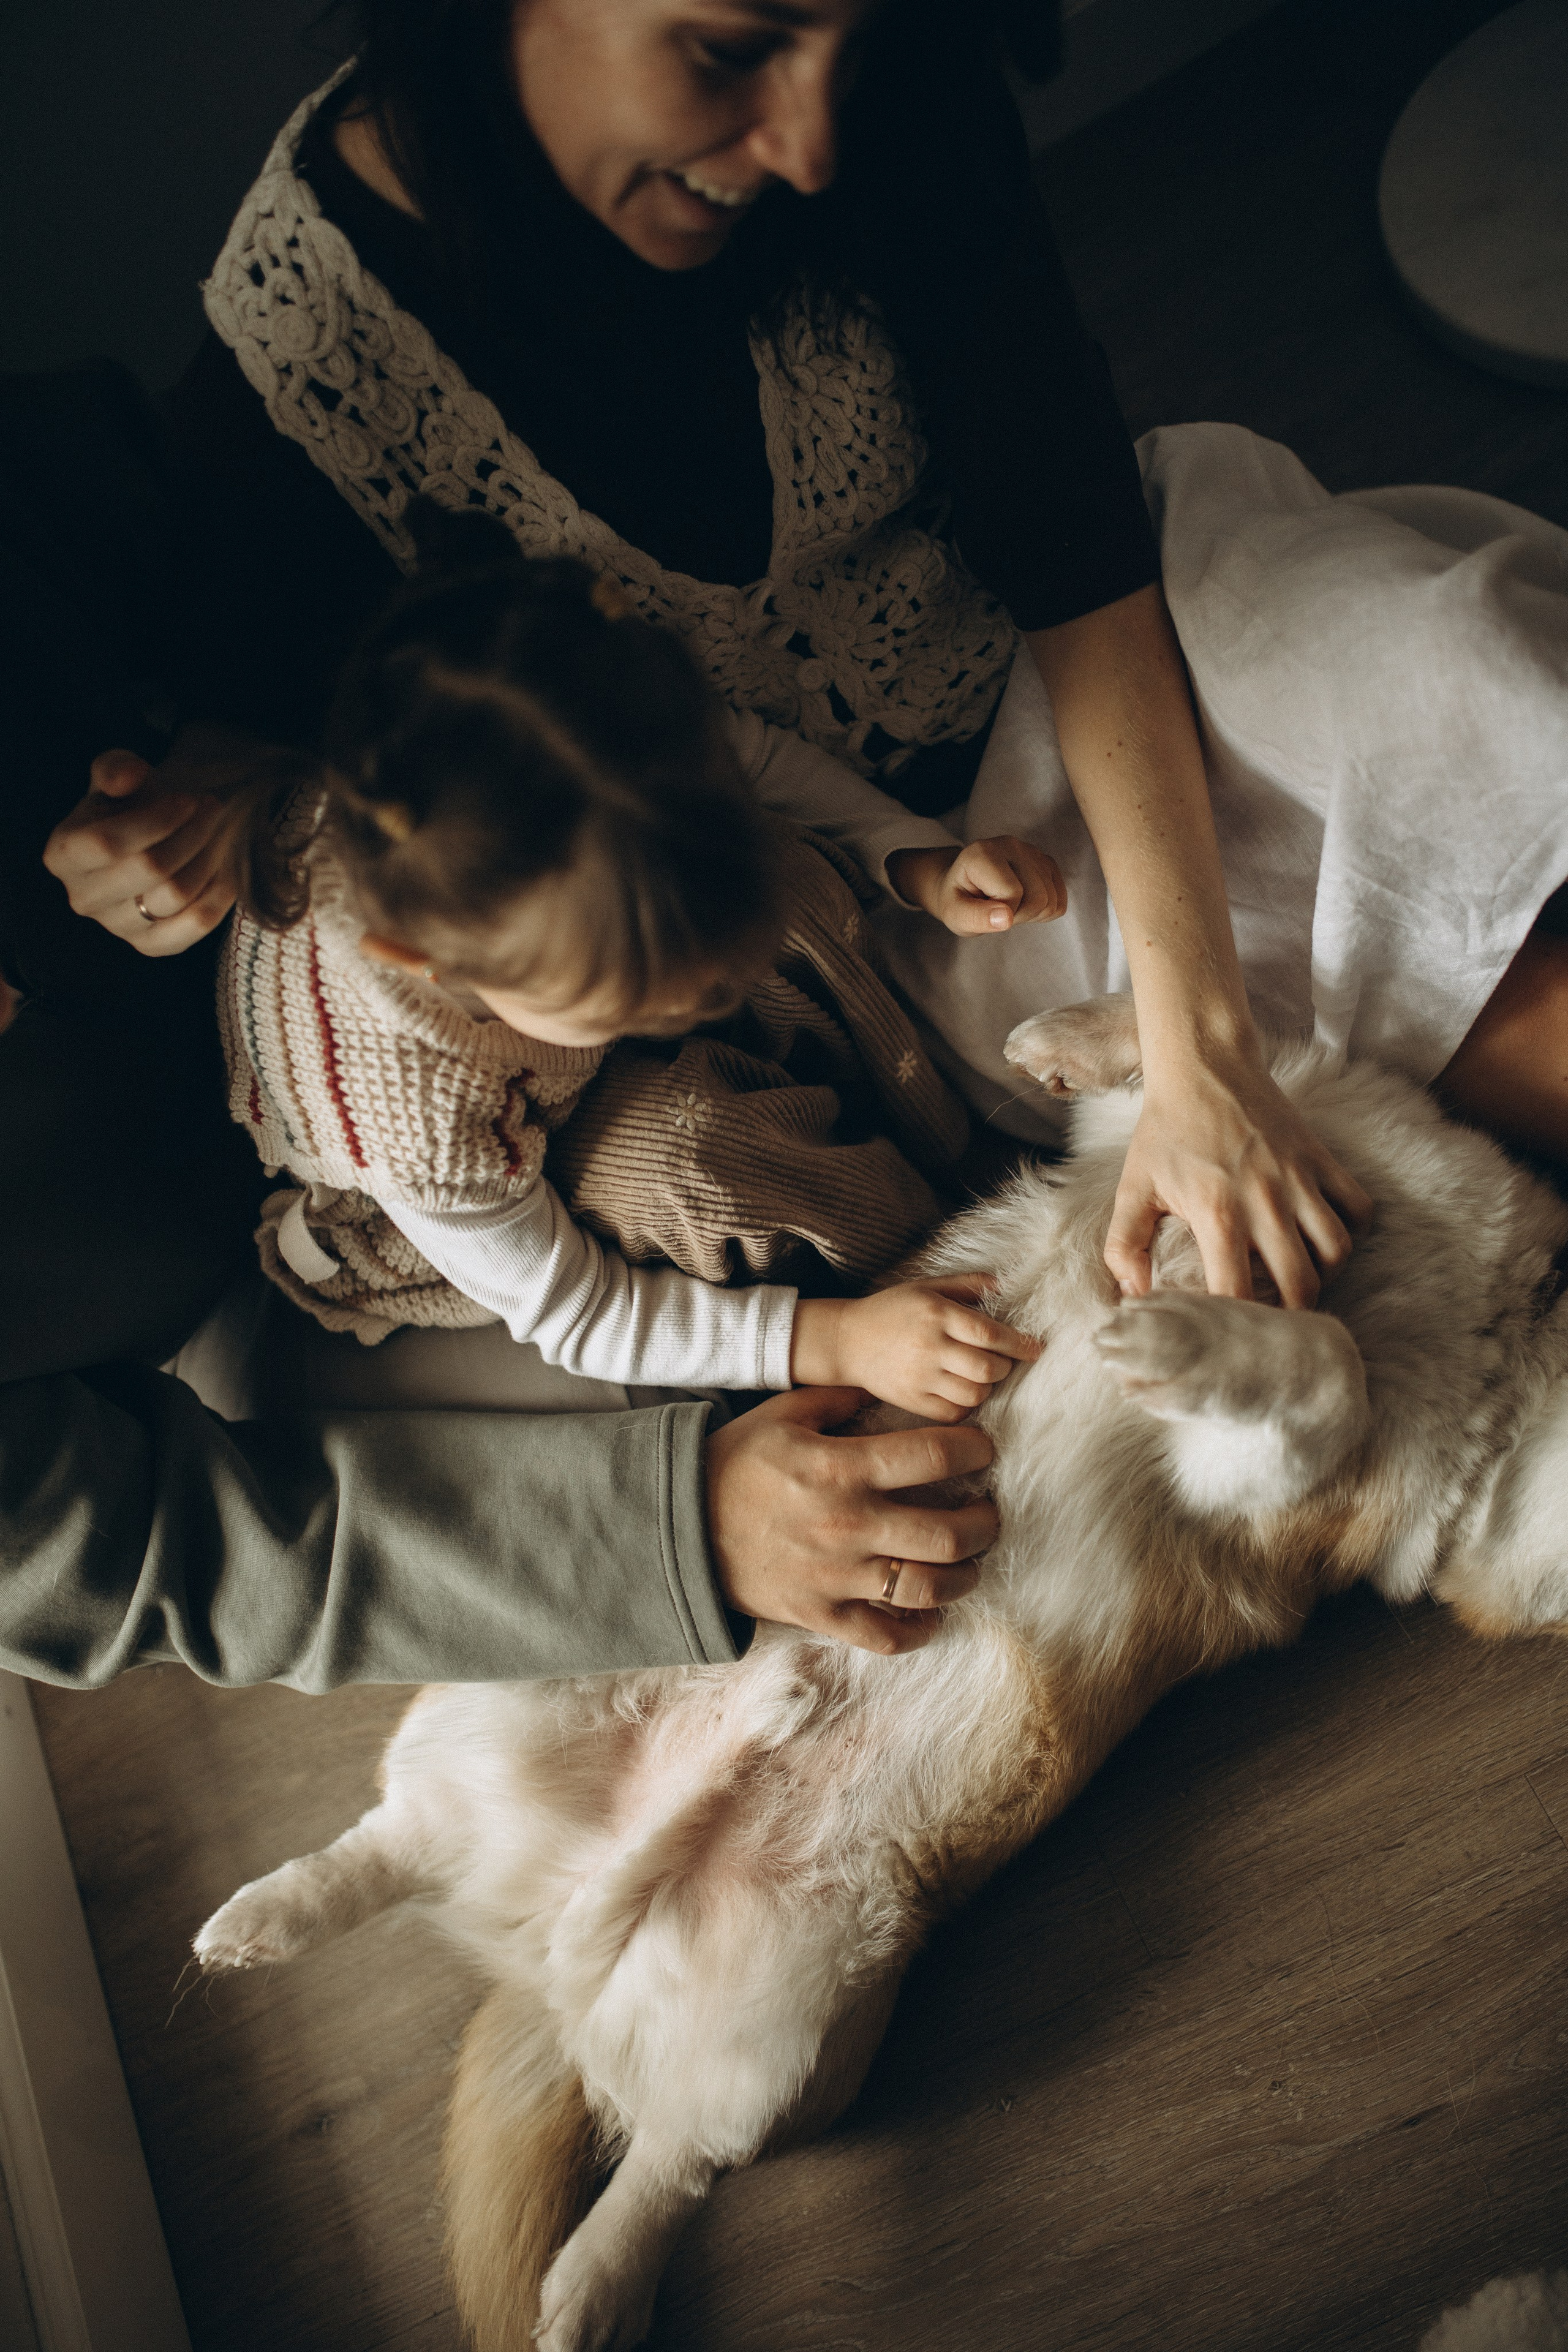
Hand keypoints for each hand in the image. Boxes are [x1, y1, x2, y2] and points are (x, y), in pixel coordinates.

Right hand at [42, 727, 256, 955]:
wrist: (146, 841)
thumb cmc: (128, 804)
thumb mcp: (117, 775)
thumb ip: (116, 767)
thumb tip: (128, 775)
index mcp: (63, 855)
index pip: (108, 843)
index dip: (156, 821)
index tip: (189, 800)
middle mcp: (83, 898)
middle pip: (149, 869)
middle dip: (192, 834)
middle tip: (215, 809)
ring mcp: (117, 928)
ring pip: (176, 896)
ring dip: (210, 858)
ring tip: (223, 832)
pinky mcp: (152, 945)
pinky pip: (195, 925)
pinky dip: (220, 895)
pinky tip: (229, 867)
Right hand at [704, 1386, 997, 1652]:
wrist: (676, 1526)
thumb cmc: (732, 1464)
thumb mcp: (781, 1414)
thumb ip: (838, 1399)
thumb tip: (882, 1387)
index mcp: (842, 1468)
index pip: (934, 1456)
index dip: (973, 1449)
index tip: (984, 1449)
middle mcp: (849, 1525)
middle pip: (947, 1532)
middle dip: (983, 1522)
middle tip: (988, 1512)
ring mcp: (837, 1577)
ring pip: (927, 1587)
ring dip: (964, 1575)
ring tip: (971, 1561)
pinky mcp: (821, 1615)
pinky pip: (885, 1635)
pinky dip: (918, 1630)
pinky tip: (933, 1615)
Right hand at [791, 1275, 1040, 1420]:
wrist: (847, 1340)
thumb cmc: (892, 1309)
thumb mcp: (926, 1286)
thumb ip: (968, 1284)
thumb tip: (1007, 1284)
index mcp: (936, 1314)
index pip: (989, 1334)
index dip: (1019, 1344)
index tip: (1036, 1349)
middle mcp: (929, 1347)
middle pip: (987, 1369)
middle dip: (1005, 1367)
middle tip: (1003, 1361)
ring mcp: (919, 1377)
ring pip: (975, 1394)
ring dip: (987, 1387)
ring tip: (980, 1376)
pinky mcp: (911, 1401)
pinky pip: (954, 1413)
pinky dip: (966, 1405)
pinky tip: (961, 1391)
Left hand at [886, 836, 1065, 934]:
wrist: (964, 886)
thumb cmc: (958, 900)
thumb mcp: (955, 915)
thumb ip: (976, 917)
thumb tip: (1006, 918)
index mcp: (983, 853)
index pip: (1012, 893)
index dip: (1001, 914)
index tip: (983, 908)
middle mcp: (1011, 844)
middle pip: (1039, 897)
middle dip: (1019, 914)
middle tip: (996, 910)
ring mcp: (1032, 850)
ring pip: (1052, 900)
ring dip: (1031, 913)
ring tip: (1007, 905)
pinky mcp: (1046, 861)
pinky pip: (1060, 899)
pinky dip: (1044, 910)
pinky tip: (1023, 902)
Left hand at [1108, 1045, 1373, 1310]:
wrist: (1203, 1067)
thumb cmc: (1165, 1131)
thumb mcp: (1133, 1188)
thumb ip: (1124, 1246)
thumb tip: (1133, 1295)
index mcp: (1218, 1215)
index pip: (1237, 1294)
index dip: (1234, 1321)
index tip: (1226, 1327)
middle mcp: (1266, 1202)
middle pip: (1301, 1285)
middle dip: (1289, 1313)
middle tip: (1273, 1315)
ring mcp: (1300, 1180)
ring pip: (1338, 1251)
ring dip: (1324, 1275)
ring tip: (1300, 1277)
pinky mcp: (1321, 1158)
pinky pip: (1360, 1207)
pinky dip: (1351, 1230)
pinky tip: (1324, 1236)